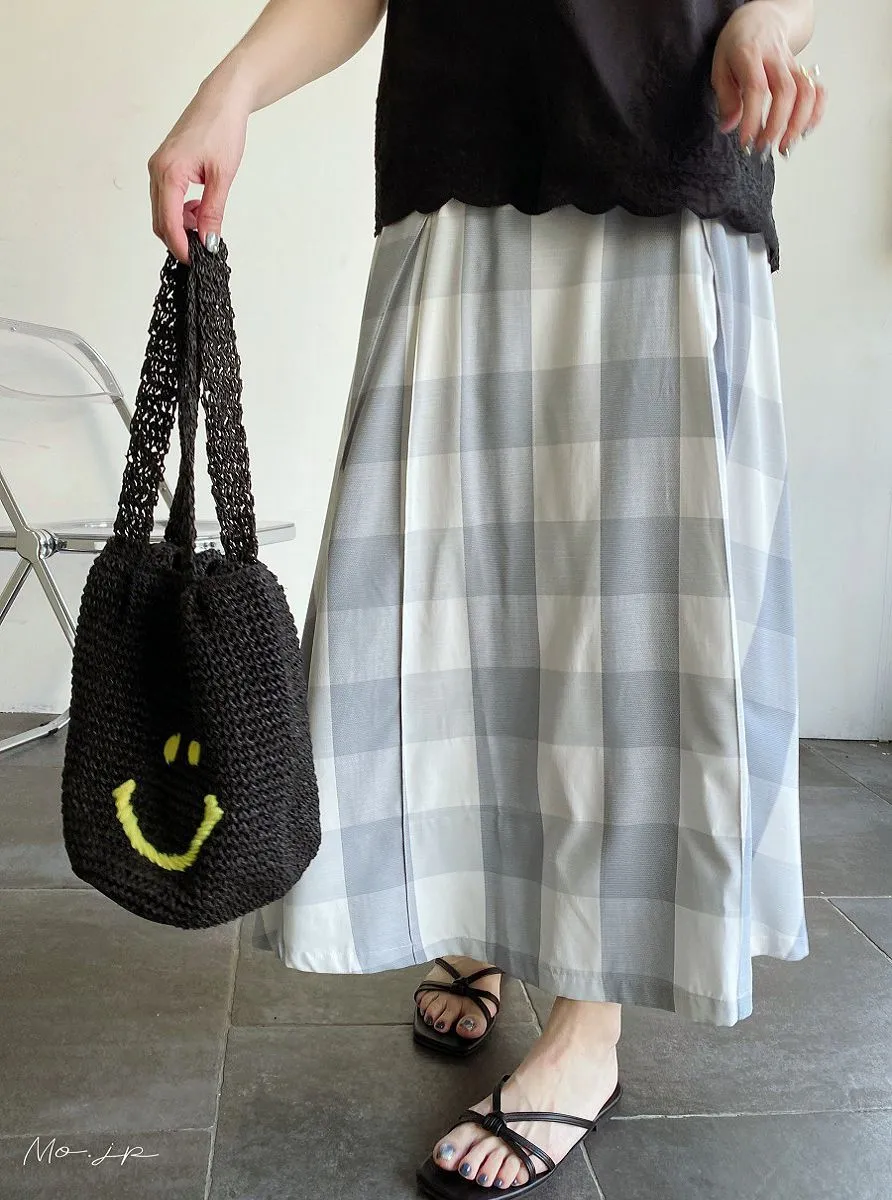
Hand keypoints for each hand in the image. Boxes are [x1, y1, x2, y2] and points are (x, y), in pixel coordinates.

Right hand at [148, 83, 249, 262]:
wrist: (221, 100)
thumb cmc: (222, 130)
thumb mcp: (222, 177)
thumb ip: (212, 212)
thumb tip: (209, 242)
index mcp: (168, 173)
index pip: (168, 223)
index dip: (181, 247)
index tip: (196, 262)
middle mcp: (156, 170)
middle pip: (160, 221)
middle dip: (180, 239)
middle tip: (204, 249)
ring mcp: (157, 167)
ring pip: (162, 211)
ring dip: (181, 225)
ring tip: (206, 221)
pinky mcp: (163, 166)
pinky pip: (165, 198)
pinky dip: (180, 211)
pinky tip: (199, 207)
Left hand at [711, 1, 826, 156]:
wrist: (762, 19)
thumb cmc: (738, 44)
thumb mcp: (720, 66)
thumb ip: (725, 97)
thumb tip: (730, 126)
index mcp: (750, 55)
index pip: (756, 87)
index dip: (753, 117)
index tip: (747, 140)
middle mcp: (775, 59)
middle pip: (786, 91)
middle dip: (777, 125)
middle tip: (764, 147)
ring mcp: (793, 65)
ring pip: (806, 91)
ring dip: (798, 123)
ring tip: (785, 146)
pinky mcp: (803, 72)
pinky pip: (817, 91)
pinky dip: (816, 113)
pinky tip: (805, 132)